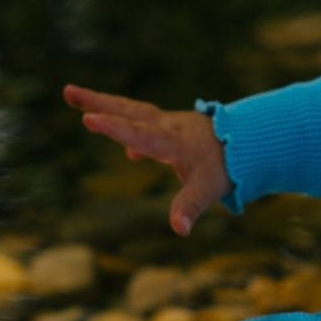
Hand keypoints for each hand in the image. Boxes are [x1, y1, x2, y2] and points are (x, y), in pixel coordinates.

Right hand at [63, 84, 230, 235]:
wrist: (251, 142)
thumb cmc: (228, 166)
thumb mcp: (209, 189)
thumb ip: (190, 206)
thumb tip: (179, 230)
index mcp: (171, 140)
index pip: (138, 133)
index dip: (114, 128)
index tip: (89, 118)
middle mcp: (166, 127)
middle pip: (128, 111)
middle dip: (98, 102)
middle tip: (68, 91)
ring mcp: (168, 124)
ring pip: (132, 111)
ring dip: (105, 105)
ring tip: (76, 98)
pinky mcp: (170, 128)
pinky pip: (142, 122)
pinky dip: (126, 124)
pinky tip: (130, 152)